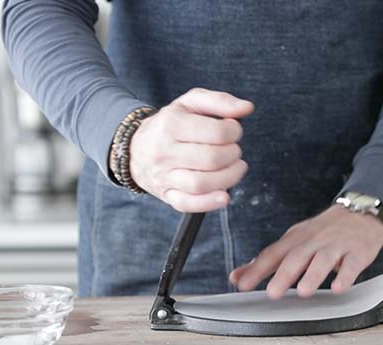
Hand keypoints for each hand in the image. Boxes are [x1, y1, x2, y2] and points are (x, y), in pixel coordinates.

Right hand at [128, 88, 253, 211]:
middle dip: (233, 154)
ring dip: (229, 178)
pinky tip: (224, 196)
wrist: (134, 148)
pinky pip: (188, 204)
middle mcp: (164, 151)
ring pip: (202, 183)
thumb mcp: (190, 103)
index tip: (234, 131)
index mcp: (171, 124)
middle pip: (212, 159)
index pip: (216, 132)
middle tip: (233, 150)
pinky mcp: (166, 195)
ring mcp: (163, 176)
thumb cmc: (170, 124)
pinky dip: (210, 203)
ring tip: (235, 168)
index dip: (234, 131)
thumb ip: (220, 101)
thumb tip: (247, 108)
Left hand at [229, 204, 382, 298]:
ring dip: (312, 275)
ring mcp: (336, 246)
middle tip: (272, 293)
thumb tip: (237, 277)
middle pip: (296, 256)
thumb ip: (266, 261)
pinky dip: (345, 276)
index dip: (256, 269)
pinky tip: (338, 287)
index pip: (272, 253)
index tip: (242, 285)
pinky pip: (351, 264)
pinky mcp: (357, 252)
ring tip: (303, 291)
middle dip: (283, 275)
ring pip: (322, 260)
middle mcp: (313, 241)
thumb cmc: (323, 232)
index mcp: (295, 239)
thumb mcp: (293, 241)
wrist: (360, 212)